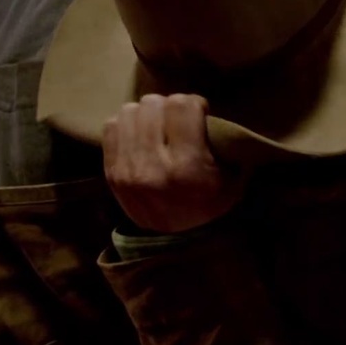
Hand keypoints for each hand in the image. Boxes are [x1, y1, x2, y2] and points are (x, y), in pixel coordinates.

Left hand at [103, 94, 247, 234]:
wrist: (178, 240)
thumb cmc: (212, 204)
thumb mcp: (234, 179)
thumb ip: (227, 144)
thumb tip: (208, 111)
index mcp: (187, 165)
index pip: (182, 105)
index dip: (195, 104)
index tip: (200, 114)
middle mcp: (153, 165)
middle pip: (154, 104)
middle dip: (170, 107)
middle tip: (178, 120)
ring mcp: (127, 169)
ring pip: (130, 111)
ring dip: (147, 114)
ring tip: (158, 126)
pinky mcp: (111, 172)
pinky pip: (111, 126)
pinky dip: (127, 125)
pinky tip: (140, 135)